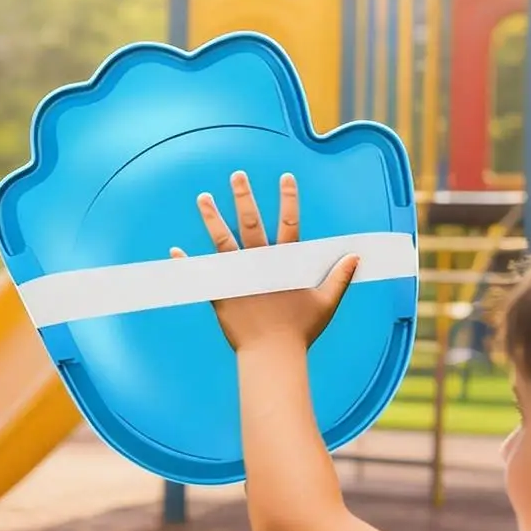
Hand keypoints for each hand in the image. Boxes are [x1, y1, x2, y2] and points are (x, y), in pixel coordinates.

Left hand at [171, 170, 358, 352]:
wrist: (272, 355)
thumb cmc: (300, 331)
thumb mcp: (326, 303)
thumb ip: (340, 278)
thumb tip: (355, 257)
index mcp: (285, 264)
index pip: (290, 223)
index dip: (288, 199)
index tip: (285, 177)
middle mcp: (259, 265)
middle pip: (251, 223)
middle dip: (244, 197)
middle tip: (237, 175)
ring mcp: (238, 278)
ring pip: (223, 241)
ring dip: (212, 217)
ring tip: (203, 197)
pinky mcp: (221, 295)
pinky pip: (202, 276)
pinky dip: (187, 264)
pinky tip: (175, 250)